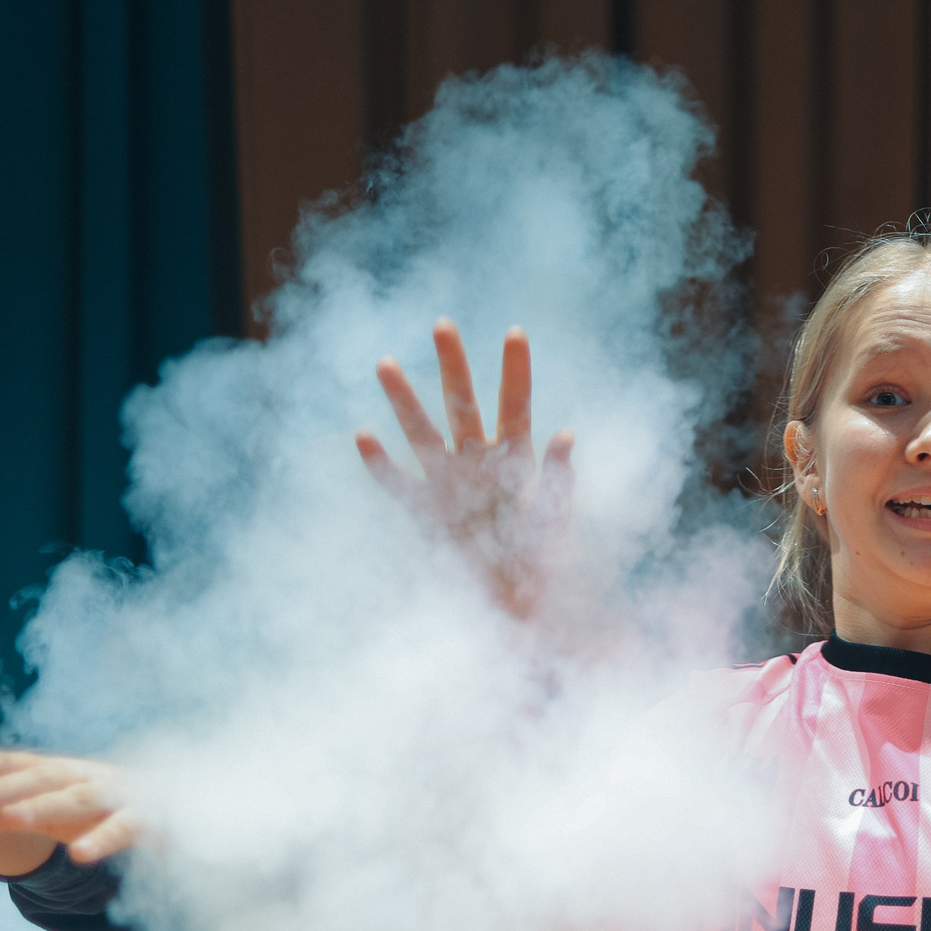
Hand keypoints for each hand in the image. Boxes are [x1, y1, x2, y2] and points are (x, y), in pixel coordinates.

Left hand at [0, 753, 141, 864]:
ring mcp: (116, 794)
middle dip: (2, 788)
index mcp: (58, 770)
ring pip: (76, 799)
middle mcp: (84, 775)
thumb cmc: (104, 808)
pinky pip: (123, 829)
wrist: (177, 805)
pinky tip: (81, 855)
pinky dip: (103, 840)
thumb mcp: (55, 809)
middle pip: (38, 777)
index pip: (8, 764)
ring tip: (12, 818)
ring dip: (44, 807)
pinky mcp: (147, 819)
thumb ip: (12, 809)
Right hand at [356, 318, 574, 612]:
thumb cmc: (544, 560)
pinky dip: (381, 465)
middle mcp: (478, 461)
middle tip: (443, 325)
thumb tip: (566, 434)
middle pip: (464, 405)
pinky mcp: (427, 513)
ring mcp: (449, 483)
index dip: (515, 370)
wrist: (520, 605)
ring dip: (405, 401)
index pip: (516, 405)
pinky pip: (399, 486)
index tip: (515, 332)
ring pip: (423, 433)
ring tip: (386, 363)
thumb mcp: (555, 517)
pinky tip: (364, 436)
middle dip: (454, 366)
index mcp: (515, 458)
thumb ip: (557, 478)